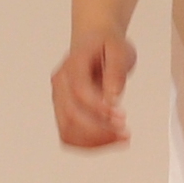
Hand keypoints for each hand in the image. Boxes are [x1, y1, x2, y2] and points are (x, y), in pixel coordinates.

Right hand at [51, 30, 134, 148]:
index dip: (99, 108)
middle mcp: (60, 83)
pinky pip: (69, 134)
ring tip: (120, 138)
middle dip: (99, 130)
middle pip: (70, 116)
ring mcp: (59, 98)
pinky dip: (88, 143)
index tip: (121, 115)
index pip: (79, 92)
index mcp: (72, 65)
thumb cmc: (106, 44)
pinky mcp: (64, 111)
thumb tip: (113, 97)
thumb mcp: (119, 49)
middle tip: (124, 133)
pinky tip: (109, 139)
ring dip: (93, 141)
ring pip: (67, 130)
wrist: (94, 39)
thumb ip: (115, 72)